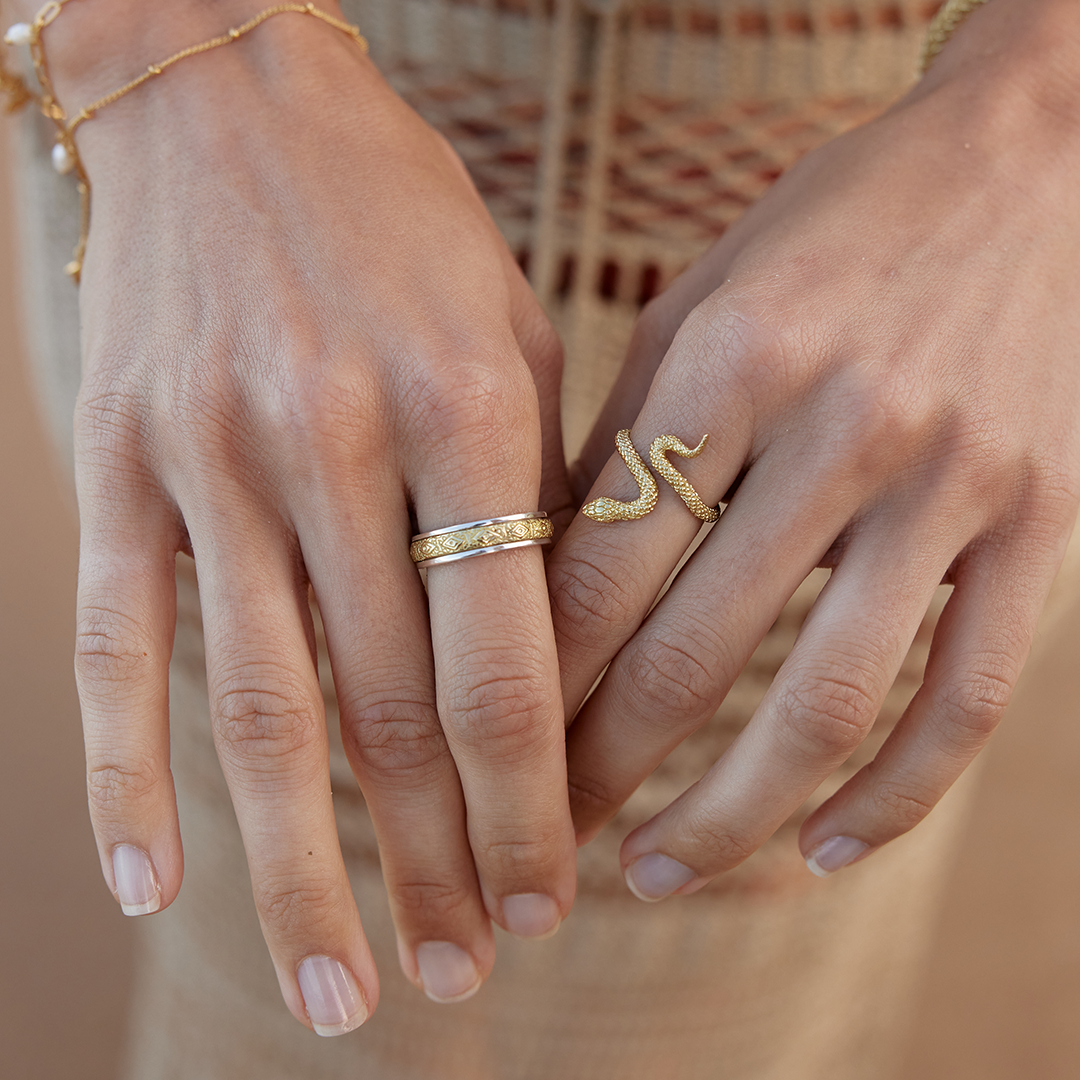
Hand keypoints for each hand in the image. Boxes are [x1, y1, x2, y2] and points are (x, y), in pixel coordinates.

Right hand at [60, 0, 575, 1031]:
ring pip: (260, 715)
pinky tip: (152, 884)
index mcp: (466, 408)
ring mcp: (210, 459)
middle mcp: (334, 445)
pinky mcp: (117, 463)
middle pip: (391, 713)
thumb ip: (534, 499)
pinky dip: (126, 776)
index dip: (531, 801)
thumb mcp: (511, 335)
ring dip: (304, 875)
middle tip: (471, 972)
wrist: (230, 95)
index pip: (507, 663)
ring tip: (342, 996)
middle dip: (438, 863)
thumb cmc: (401, 221)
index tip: (552, 894)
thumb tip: (549, 666)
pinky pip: (120, 645)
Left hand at [547, 0, 1079, 897]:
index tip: (487, 751)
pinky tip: (823, 850)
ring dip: (727, 816)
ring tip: (655, 874)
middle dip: (599, 771)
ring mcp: (953, 480)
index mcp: (730, 359)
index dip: (532, 683)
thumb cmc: (832, 231)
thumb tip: (540, 584)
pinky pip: (962, 697)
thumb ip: (622, 441)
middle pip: (689, 653)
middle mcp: (840, 424)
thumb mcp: (700, 304)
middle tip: (543, 839)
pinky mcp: (1043, 524)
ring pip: (825, 704)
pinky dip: (895, 796)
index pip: (600, 570)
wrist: (1034, 160)